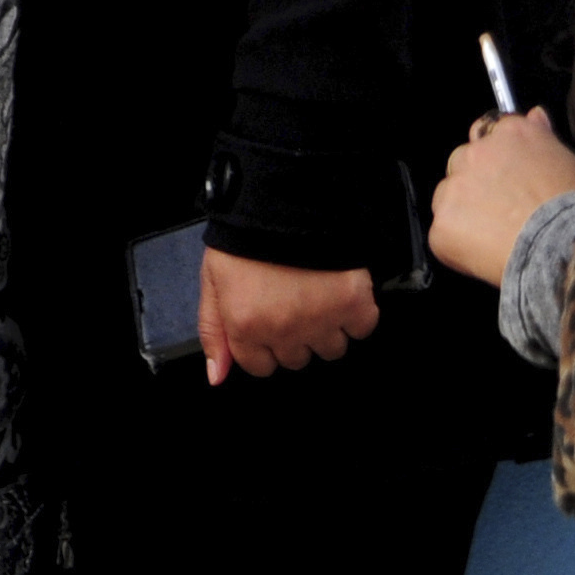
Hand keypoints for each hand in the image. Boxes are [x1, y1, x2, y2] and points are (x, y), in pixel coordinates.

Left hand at [198, 247, 379, 385]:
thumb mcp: (213, 279)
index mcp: (245, 325)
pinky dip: (356, 314)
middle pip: (296, 359)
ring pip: (331, 349)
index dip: (262, 344)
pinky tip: (340, 291)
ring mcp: (321, 320)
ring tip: (316, 294)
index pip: (259, 366)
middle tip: (291, 301)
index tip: (267, 321)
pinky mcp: (354, 304)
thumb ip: (213, 330)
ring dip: (326, 328)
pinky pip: (362, 328)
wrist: (287, 197)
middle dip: (293, 336)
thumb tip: (218, 376)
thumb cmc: (246, 235)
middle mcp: (284, 330)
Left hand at [429, 108, 574, 287]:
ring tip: (495, 235)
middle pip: (463, 162)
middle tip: (501, 209)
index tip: (505, 175)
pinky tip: (485, 253)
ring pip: (448, 196)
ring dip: (463, 211)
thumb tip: (534, 114)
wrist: (560, 246)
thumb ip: (541, 135)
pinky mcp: (443, 222)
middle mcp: (475, 153)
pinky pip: (443, 233)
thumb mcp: (565, 162)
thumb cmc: (570, 208)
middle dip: (475, 182)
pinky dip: (458, 245)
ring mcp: (455, 187)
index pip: (488, 133)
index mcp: (507, 134)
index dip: (496, 157)